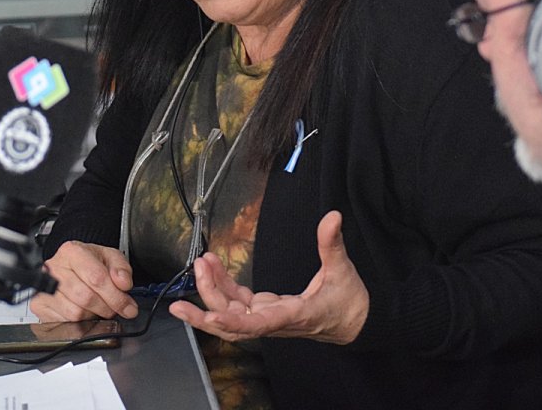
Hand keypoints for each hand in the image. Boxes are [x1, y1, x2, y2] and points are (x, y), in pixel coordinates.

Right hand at [29, 241, 139, 321]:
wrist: (69, 265)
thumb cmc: (89, 261)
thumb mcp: (110, 256)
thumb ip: (121, 268)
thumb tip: (124, 284)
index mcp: (72, 252)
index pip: (96, 278)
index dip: (116, 296)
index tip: (128, 307)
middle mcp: (54, 269)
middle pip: (86, 297)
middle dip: (107, 308)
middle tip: (116, 309)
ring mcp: (44, 288)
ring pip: (75, 313)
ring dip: (94, 316)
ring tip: (99, 307)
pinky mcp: (40, 305)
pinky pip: (64, 322)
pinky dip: (80, 322)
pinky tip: (85, 312)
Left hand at [168, 210, 368, 344]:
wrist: (355, 322)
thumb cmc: (348, 302)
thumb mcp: (343, 270)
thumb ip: (333, 244)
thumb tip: (332, 218)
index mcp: (294, 315)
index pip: (259, 324)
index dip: (234, 322)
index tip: (213, 316)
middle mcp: (276, 321)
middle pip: (233, 324)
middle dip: (206, 310)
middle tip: (187, 290)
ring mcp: (269, 316)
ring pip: (231, 314)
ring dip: (211, 294)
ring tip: (200, 266)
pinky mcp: (267, 310)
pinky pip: (238, 303)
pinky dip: (224, 287)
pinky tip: (214, 268)